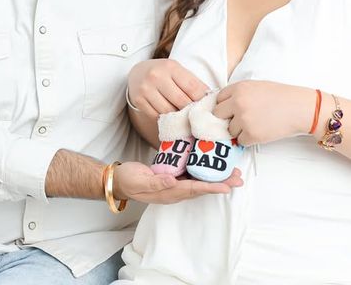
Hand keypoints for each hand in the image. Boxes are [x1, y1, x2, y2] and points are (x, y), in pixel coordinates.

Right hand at [114, 161, 242, 203]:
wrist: (118, 181)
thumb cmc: (128, 180)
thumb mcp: (139, 181)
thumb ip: (156, 182)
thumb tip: (174, 181)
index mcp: (168, 192)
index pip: (193, 189)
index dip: (210, 187)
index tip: (226, 186)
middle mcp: (175, 190)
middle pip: (202, 187)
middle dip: (221, 183)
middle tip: (238, 178)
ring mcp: (174, 184)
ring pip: (199, 182)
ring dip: (216, 177)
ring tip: (232, 172)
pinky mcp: (172, 177)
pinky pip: (191, 175)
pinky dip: (203, 170)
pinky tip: (211, 164)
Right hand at [128, 59, 208, 117]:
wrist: (137, 73)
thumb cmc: (163, 73)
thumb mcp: (177, 71)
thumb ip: (192, 83)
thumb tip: (210, 99)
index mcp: (170, 66)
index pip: (192, 88)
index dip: (202, 100)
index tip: (206, 106)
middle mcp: (156, 76)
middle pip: (182, 101)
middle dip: (191, 110)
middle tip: (196, 115)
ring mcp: (146, 89)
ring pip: (169, 111)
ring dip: (178, 116)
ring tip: (183, 116)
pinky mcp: (139, 101)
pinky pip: (157, 116)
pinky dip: (165, 118)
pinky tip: (169, 116)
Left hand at [213, 80, 314, 145]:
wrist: (300, 108)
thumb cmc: (281, 96)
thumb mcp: (256, 86)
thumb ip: (239, 94)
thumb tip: (224, 106)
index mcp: (238, 88)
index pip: (218, 99)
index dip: (224, 105)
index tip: (230, 110)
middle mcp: (237, 102)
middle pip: (218, 115)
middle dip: (226, 118)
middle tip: (239, 120)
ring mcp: (243, 119)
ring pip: (229, 130)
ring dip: (239, 130)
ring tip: (256, 124)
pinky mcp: (251, 134)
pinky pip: (241, 141)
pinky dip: (249, 140)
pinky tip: (261, 132)